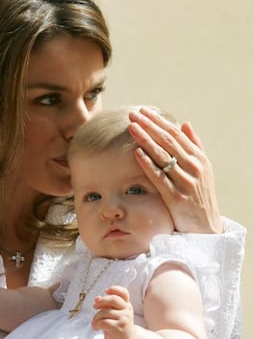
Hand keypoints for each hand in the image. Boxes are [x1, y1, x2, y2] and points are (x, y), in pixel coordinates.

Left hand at [92, 285, 133, 338]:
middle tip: (94, 306)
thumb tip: (96, 298)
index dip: (115, 289)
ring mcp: (124, 319)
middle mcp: (127, 310)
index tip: (106, 291)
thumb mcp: (114, 313)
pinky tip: (96, 328)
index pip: (124, 293)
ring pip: (105, 312)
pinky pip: (103, 322)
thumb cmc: (117, 325)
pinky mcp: (118, 328)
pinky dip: (96, 324)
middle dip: (101, 301)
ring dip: (96, 317)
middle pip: (113, 299)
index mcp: (126, 304)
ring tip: (94, 322)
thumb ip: (107, 305)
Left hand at [128, 107, 221, 233]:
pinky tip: (137, 153)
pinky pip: (160, 178)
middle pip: (168, 142)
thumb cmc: (200, 196)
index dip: (158, 121)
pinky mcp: (176, 198)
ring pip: (163, 156)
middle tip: (133, 114)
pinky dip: (148, 164)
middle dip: (150, 126)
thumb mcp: (203, 169)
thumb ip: (195, 146)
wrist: (206, 227)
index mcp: (199, 158)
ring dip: (146, 140)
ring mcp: (186, 182)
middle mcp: (194, 167)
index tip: (143, 111)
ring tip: (132, 127)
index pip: (176, 134)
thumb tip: (185, 123)